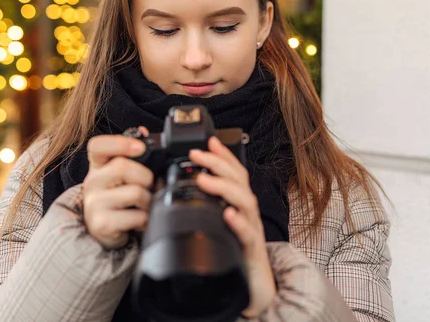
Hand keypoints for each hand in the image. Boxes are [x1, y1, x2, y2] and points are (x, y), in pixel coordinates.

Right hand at [82, 127, 152, 249]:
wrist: (107, 230)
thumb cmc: (118, 197)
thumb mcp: (122, 174)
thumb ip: (132, 153)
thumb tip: (143, 131)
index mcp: (98, 165)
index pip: (98, 146)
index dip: (120, 143)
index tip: (140, 147)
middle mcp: (92, 182)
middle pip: (122, 167)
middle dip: (146, 177)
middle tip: (148, 186)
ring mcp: (94, 203)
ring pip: (135, 192)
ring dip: (148, 200)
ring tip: (143, 205)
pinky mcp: (101, 224)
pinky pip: (136, 216)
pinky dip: (145, 219)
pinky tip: (139, 220)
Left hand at [189, 137, 275, 317]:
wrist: (253, 288)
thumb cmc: (233, 255)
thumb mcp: (216, 228)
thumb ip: (205, 211)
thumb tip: (177, 196)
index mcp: (237, 206)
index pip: (233, 173)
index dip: (223, 155)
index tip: (209, 141)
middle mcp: (246, 213)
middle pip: (239, 180)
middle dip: (220, 163)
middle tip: (199, 154)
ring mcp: (251, 229)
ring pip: (245, 201)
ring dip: (225, 187)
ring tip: (205, 180)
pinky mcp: (251, 250)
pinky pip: (247, 233)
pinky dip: (238, 222)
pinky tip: (228, 215)